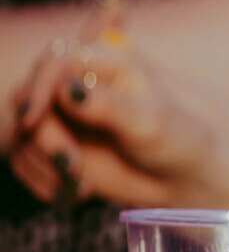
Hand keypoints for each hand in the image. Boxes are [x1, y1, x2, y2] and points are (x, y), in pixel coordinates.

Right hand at [10, 38, 228, 209]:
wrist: (182, 176)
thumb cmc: (177, 140)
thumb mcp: (149, 123)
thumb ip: (108, 105)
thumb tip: (68, 90)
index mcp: (105, 59)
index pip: (55, 61)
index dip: (39, 88)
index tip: (33, 120)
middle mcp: (78, 80)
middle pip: (29, 96)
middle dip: (43, 135)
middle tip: (72, 166)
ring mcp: (63, 112)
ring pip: (24, 132)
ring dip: (44, 163)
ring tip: (81, 185)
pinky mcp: (56, 142)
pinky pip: (25, 158)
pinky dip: (43, 179)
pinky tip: (78, 192)